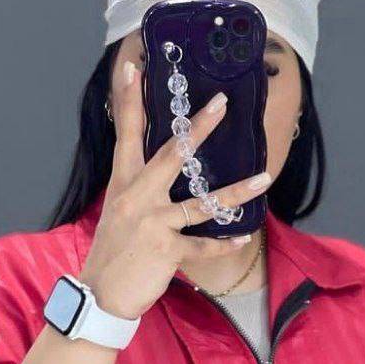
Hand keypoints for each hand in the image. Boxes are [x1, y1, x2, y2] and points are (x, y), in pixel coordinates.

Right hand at [79, 59, 273, 319]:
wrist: (100, 295)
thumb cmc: (112, 254)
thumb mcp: (117, 213)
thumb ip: (138, 189)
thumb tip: (158, 172)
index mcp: (123, 183)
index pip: (126, 135)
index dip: (129, 101)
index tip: (132, 68)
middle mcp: (138, 197)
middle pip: (172, 155)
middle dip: (198, 128)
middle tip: (222, 103)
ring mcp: (153, 223)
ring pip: (202, 203)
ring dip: (237, 192)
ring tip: (264, 178)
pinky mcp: (166, 251)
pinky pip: (204, 246)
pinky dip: (225, 244)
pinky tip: (244, 237)